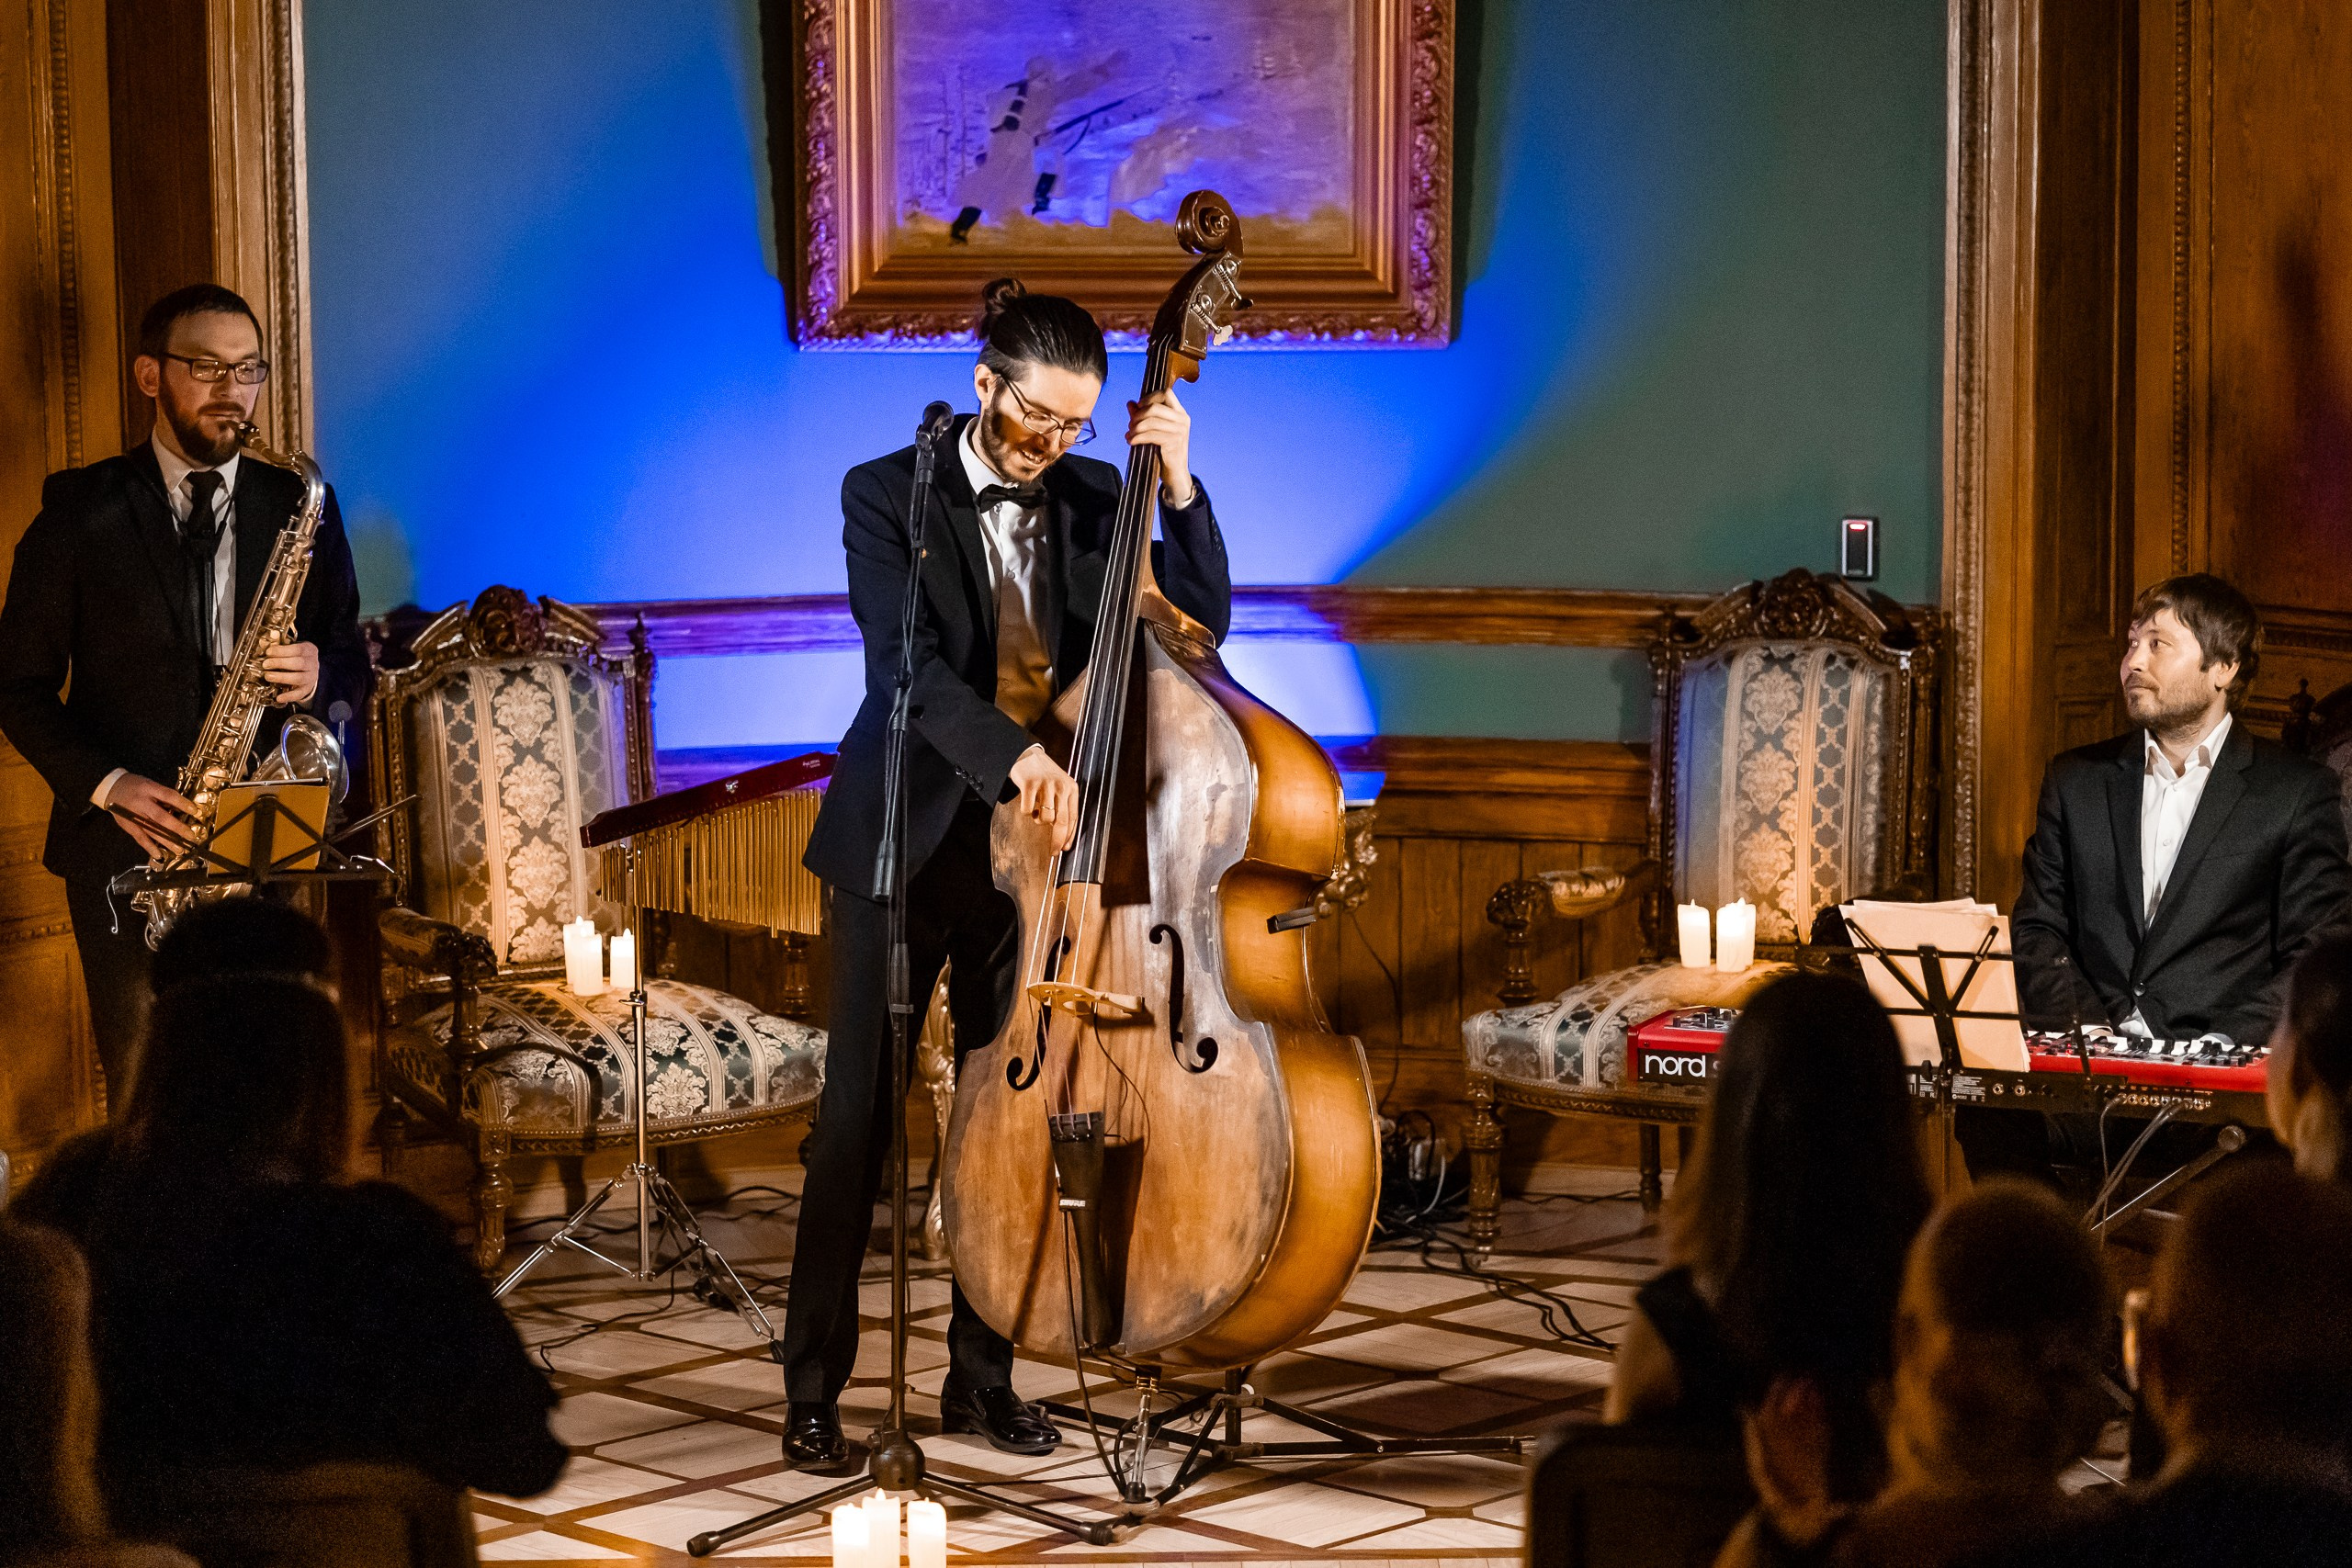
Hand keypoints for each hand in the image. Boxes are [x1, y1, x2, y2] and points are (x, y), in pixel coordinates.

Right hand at [103, 773, 199, 859]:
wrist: (111, 788)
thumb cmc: (136, 786)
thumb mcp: (151, 784)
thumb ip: (164, 796)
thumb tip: (182, 810)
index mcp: (148, 788)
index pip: (168, 795)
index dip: (182, 804)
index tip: (194, 811)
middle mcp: (140, 802)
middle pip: (160, 816)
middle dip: (177, 828)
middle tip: (190, 835)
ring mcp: (133, 815)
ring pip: (151, 830)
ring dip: (167, 841)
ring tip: (179, 849)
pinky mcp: (127, 825)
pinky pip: (139, 837)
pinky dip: (149, 847)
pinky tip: (159, 854)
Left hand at [261, 639, 319, 705]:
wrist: (307, 669)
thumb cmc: (295, 656)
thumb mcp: (290, 647)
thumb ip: (279, 644)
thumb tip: (268, 639)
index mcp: (309, 650)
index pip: (298, 649)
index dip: (282, 651)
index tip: (269, 652)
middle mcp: (313, 664)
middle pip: (299, 663)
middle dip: (280, 663)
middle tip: (266, 664)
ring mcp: (311, 677)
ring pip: (299, 678)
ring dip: (282, 677)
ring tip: (268, 676)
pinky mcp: (307, 689)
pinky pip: (299, 694)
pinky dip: (288, 696)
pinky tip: (279, 697)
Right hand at [1008, 745, 1077, 851]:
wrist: (1027, 755)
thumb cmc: (1044, 776)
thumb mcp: (1060, 787)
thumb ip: (1064, 806)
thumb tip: (1064, 836)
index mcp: (1071, 788)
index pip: (1073, 817)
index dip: (1070, 836)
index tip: (1065, 848)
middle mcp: (1061, 786)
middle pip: (1061, 822)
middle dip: (1057, 840)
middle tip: (1053, 852)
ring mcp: (1045, 784)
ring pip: (1044, 818)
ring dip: (1039, 820)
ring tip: (1037, 810)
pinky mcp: (1029, 784)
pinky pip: (1028, 811)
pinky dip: (1027, 812)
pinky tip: (1028, 802)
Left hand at [1127, 387, 1193, 506]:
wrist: (1175, 474)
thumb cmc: (1163, 451)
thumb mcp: (1154, 431)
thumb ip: (1143, 416)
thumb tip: (1130, 403)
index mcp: (1180, 413)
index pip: (1166, 393)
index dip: (1149, 397)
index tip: (1139, 407)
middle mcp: (1182, 419)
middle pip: (1155, 407)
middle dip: (1138, 415)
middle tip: (1130, 425)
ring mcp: (1180, 431)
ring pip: (1151, 421)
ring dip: (1135, 428)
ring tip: (1129, 435)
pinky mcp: (1174, 442)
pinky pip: (1151, 435)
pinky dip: (1137, 437)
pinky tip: (1131, 441)